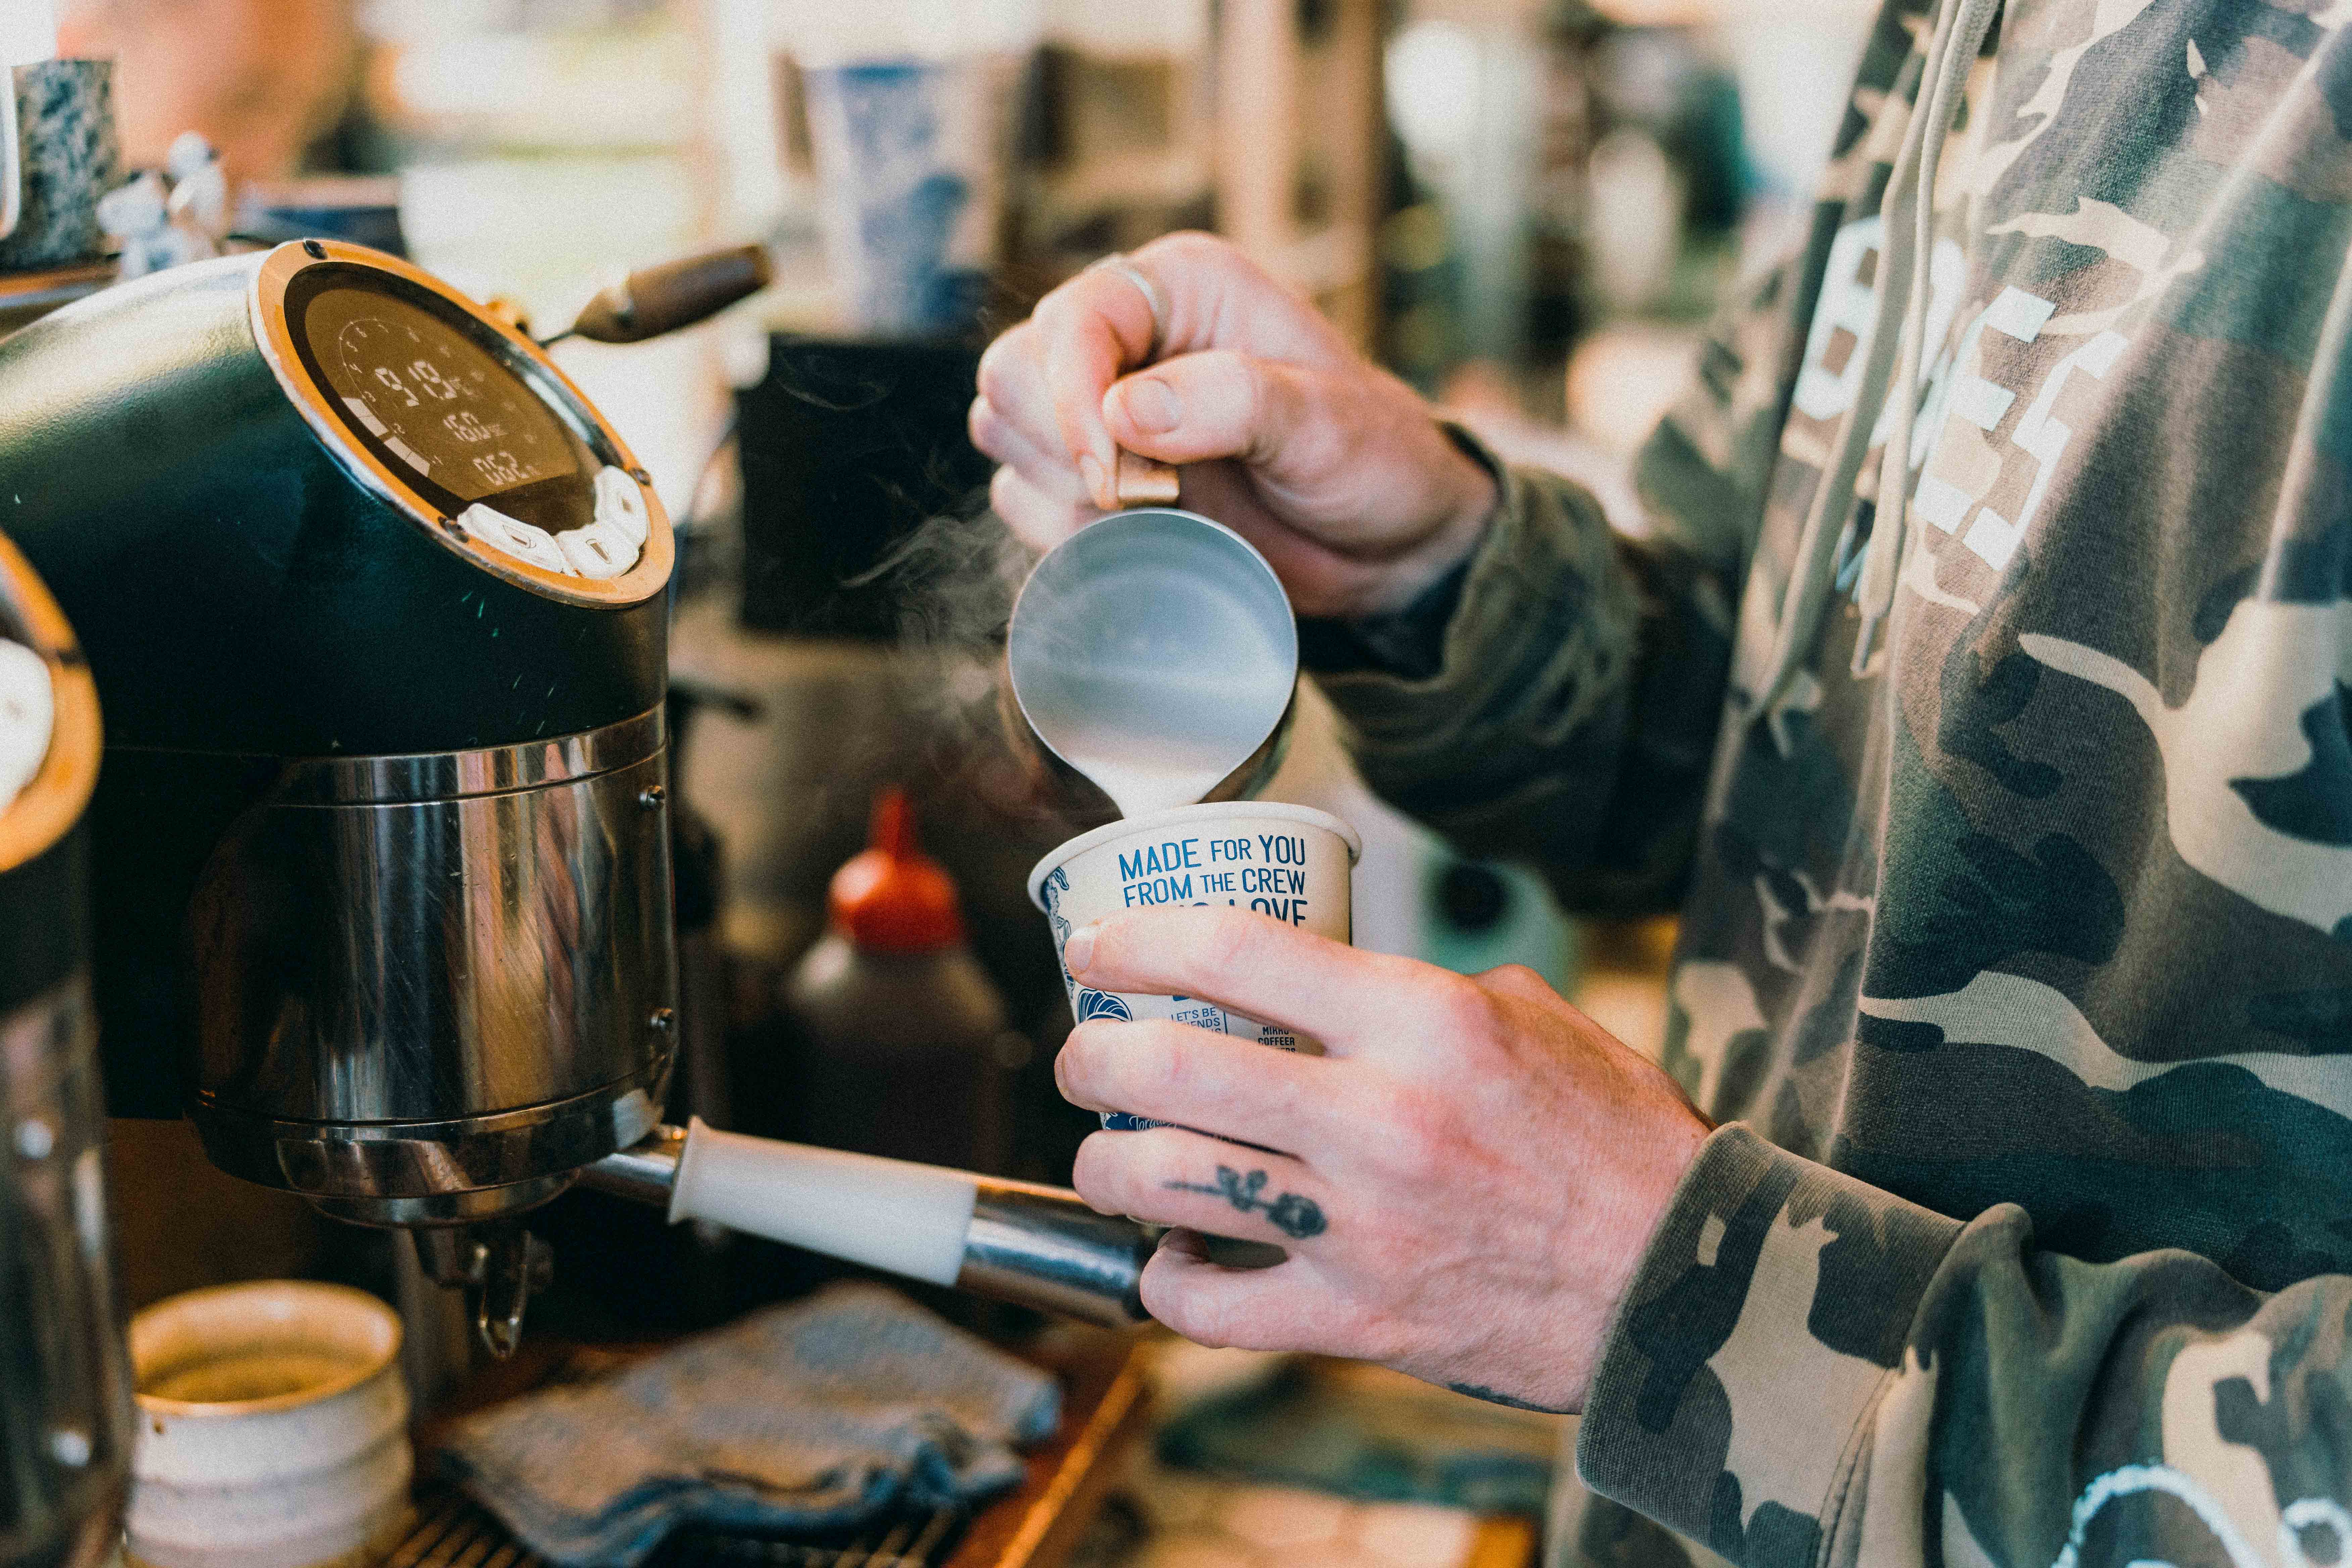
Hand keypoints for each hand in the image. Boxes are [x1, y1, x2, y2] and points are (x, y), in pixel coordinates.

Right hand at [970, 232, 1497, 617]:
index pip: (1070, 322)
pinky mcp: (1095, 480)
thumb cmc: (1373, 460)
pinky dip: (1065, 531)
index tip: (1110, 469)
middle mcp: (1129, 340)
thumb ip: (1232, 402)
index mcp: (1180, 290)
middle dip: (1060, 446)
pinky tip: (1142, 539)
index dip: (1070, 395)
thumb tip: (1123, 411)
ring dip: (1063, 492)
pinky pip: (1022, 499)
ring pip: (1004, 435)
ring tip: (1160, 514)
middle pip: (1013, 374)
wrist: (1386, 543)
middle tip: (1146, 497)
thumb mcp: (1324, 424)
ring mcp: (1103, 412)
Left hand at [1053, 906, 1709, 1411]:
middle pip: (1167, 1070)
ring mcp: (1361, 1229)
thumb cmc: (1611, 1140)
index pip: (1235, 953)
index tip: (1096, 945)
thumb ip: (1423, 993)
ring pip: (1165, 1184)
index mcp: (1424, 1026)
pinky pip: (1211, 1308)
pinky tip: (1169, 1254)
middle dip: (1092, 1054)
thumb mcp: (1533, 1019)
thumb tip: (1332, 980)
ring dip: (1106, 1164)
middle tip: (1084, 1054)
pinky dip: (1167, 1280)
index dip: (1139, 939)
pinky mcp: (1358, 1321)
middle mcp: (1380, 1121)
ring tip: (1105, 1151)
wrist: (1680, 1279)